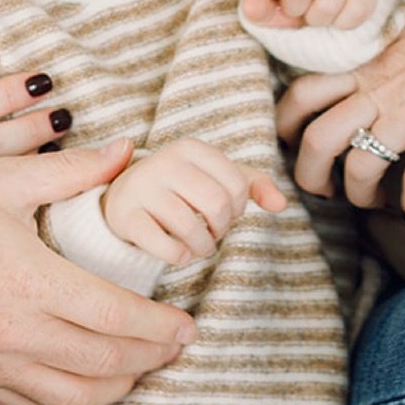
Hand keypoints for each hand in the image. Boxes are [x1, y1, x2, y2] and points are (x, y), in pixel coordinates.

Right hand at [0, 138, 197, 404]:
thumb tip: (127, 151)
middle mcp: (16, 334)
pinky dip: (77, 399)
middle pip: (104, 361)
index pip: (115, 317)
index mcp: (30, 282)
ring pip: (77, 395)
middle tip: (176, 343)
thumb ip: (72, 170)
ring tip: (144, 363)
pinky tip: (94, 379)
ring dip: (120, 384)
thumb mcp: (2, 178)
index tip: (186, 324)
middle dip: (151, 356)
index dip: (159, 326)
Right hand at [103, 138, 286, 265]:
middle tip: (212, 233)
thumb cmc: (180, 188)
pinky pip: (165, 246)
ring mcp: (142, 187)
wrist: (124, 198)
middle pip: (217, 205)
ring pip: (191, 228)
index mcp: (191, 147)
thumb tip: (281, 204)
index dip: (238, 209)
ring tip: (198, 245)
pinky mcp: (125, 215)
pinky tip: (178, 253)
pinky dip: (179, 257)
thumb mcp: (216, 177)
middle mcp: (165, 161)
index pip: (237, 185)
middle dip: (221, 229)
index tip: (224, 214)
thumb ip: (253, 185)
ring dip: (202, 247)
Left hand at [241, 0, 377, 31]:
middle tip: (298, 7)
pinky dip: (341, 23)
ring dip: (318, 19)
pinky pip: (354, 13)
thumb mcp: (269, 2)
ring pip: (327, 5)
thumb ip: (257, 6)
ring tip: (316, 12)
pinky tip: (337, 14)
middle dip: (295, 10)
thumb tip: (252, 9)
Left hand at [275, 0, 404, 217]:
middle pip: (318, 140)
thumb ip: (389, 69)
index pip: (304, 93)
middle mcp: (381, 91)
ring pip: (360, 168)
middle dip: (310, 176)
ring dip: (362, 197)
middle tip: (324, 191)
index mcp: (370, 68)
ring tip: (377, 203)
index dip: (285, 125)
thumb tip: (379, 90)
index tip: (291, 145)